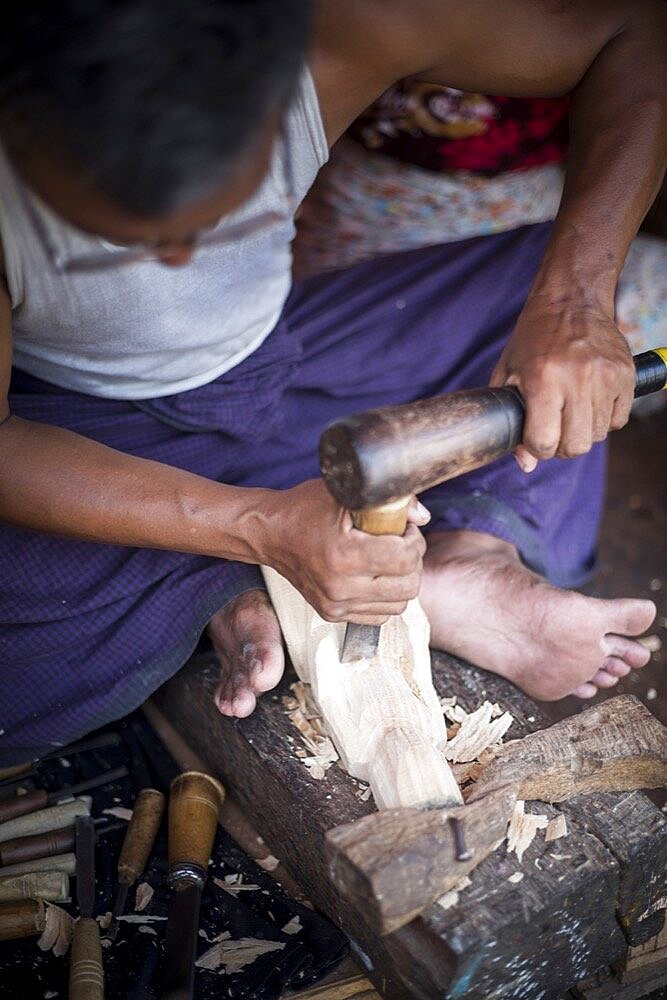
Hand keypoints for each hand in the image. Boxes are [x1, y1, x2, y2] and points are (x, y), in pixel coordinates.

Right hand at [256, 479, 429, 623]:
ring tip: (388, 560)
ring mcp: (335, 605)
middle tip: (400, 544)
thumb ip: (389, 501)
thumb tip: (422, 517)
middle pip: (409, 586)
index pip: (405, 558)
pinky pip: (380, 615)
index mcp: (344, 555)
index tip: (404, 529)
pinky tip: (375, 576)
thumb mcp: (345, 494)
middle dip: (413, 562)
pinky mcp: (332, 614)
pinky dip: (385, 597)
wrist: (269, 534)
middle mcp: (339, 586)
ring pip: (399, 605)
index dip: (414, 540)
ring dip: (402, 581)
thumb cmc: (305, 508)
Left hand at [490, 295, 634, 471]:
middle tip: (554, 430)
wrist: (572, 301)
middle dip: (561, 447)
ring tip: (570, 408)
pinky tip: (590, 399)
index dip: (536, 448)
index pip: (543, 442)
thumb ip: (510, 419)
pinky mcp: (626, 374)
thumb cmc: (533, 338)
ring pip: (597, 435)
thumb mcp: (509, 373)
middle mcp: (576, 379)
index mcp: (542, 380)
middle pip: (575, 446)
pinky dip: (604, 418)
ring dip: (582, 431)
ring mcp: (605, 377)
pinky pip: (618, 420)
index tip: (533, 436)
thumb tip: (526, 464)